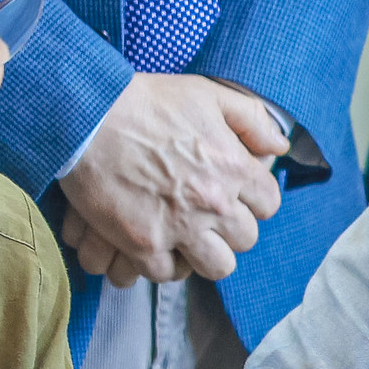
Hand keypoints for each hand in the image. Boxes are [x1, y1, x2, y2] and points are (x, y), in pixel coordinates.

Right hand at [57, 73, 287, 281]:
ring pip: (217, 267)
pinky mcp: (144, 245)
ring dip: (203, 254)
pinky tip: (154, 245)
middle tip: (207, 217)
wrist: (88, 115)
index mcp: (234, 168)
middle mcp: (214, 203)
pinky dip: (161, 264)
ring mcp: (180, 228)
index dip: (252, 201)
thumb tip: (279, 146)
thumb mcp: (208, 94)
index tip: (234, 196)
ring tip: (186, 239)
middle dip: (230, 229)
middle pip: (246, 239)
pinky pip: (167, 274)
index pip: (269, 204)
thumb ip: (252, 120)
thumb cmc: (147, 100)